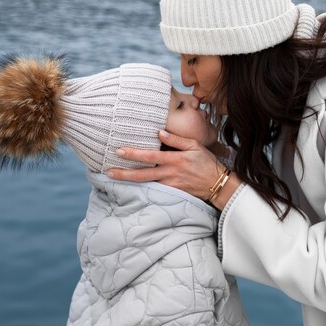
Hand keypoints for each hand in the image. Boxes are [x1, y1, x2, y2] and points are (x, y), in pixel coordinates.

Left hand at [107, 130, 226, 200]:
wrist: (217, 184)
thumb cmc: (207, 162)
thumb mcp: (195, 146)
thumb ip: (176, 140)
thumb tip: (160, 132)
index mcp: (174, 160)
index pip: (150, 156)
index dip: (133, 154)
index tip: (119, 151)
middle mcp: (170, 174)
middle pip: (142, 175)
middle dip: (124, 174)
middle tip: (108, 171)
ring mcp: (170, 185)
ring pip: (146, 184)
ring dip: (129, 181)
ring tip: (114, 177)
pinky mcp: (173, 193)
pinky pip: (154, 190)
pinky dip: (142, 187)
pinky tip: (131, 185)